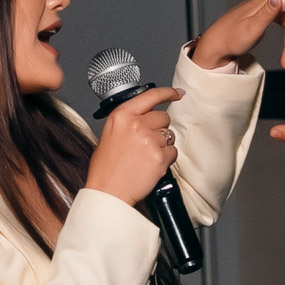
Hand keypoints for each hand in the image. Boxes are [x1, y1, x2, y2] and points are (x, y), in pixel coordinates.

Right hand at [85, 86, 182, 205]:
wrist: (108, 192)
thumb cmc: (106, 167)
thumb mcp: (110, 134)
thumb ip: (129, 121)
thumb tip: (147, 116)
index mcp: (122, 115)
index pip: (150, 95)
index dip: (168, 93)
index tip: (178, 93)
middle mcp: (136, 124)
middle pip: (164, 117)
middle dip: (159, 128)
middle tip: (146, 143)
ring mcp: (149, 140)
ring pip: (169, 135)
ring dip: (162, 145)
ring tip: (145, 157)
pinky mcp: (160, 157)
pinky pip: (173, 152)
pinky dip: (166, 159)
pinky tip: (151, 165)